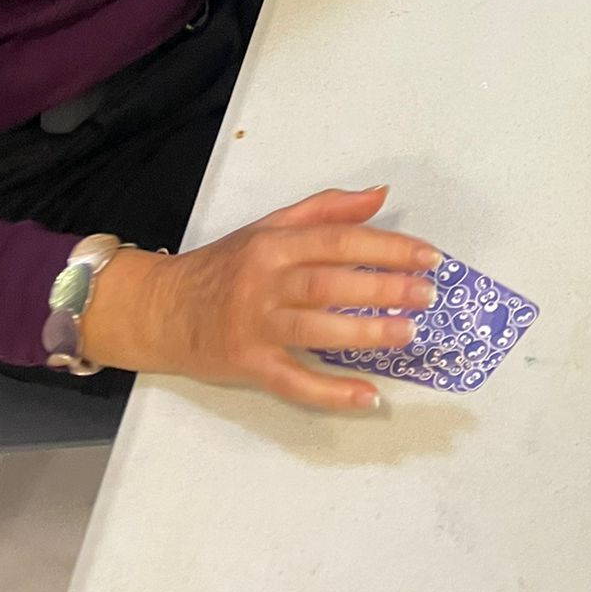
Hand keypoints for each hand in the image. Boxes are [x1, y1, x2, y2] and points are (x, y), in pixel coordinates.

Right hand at [80, 187, 439, 411]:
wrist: (162, 309)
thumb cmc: (224, 266)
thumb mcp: (270, 227)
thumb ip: (326, 210)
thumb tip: (379, 194)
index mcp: (275, 244)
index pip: (339, 241)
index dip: (388, 247)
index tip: (429, 256)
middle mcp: (265, 282)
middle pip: (330, 284)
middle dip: (384, 288)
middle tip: (428, 294)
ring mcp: (255, 326)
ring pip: (316, 329)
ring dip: (366, 333)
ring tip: (408, 333)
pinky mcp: (247, 365)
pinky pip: (293, 383)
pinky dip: (332, 393)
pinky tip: (369, 397)